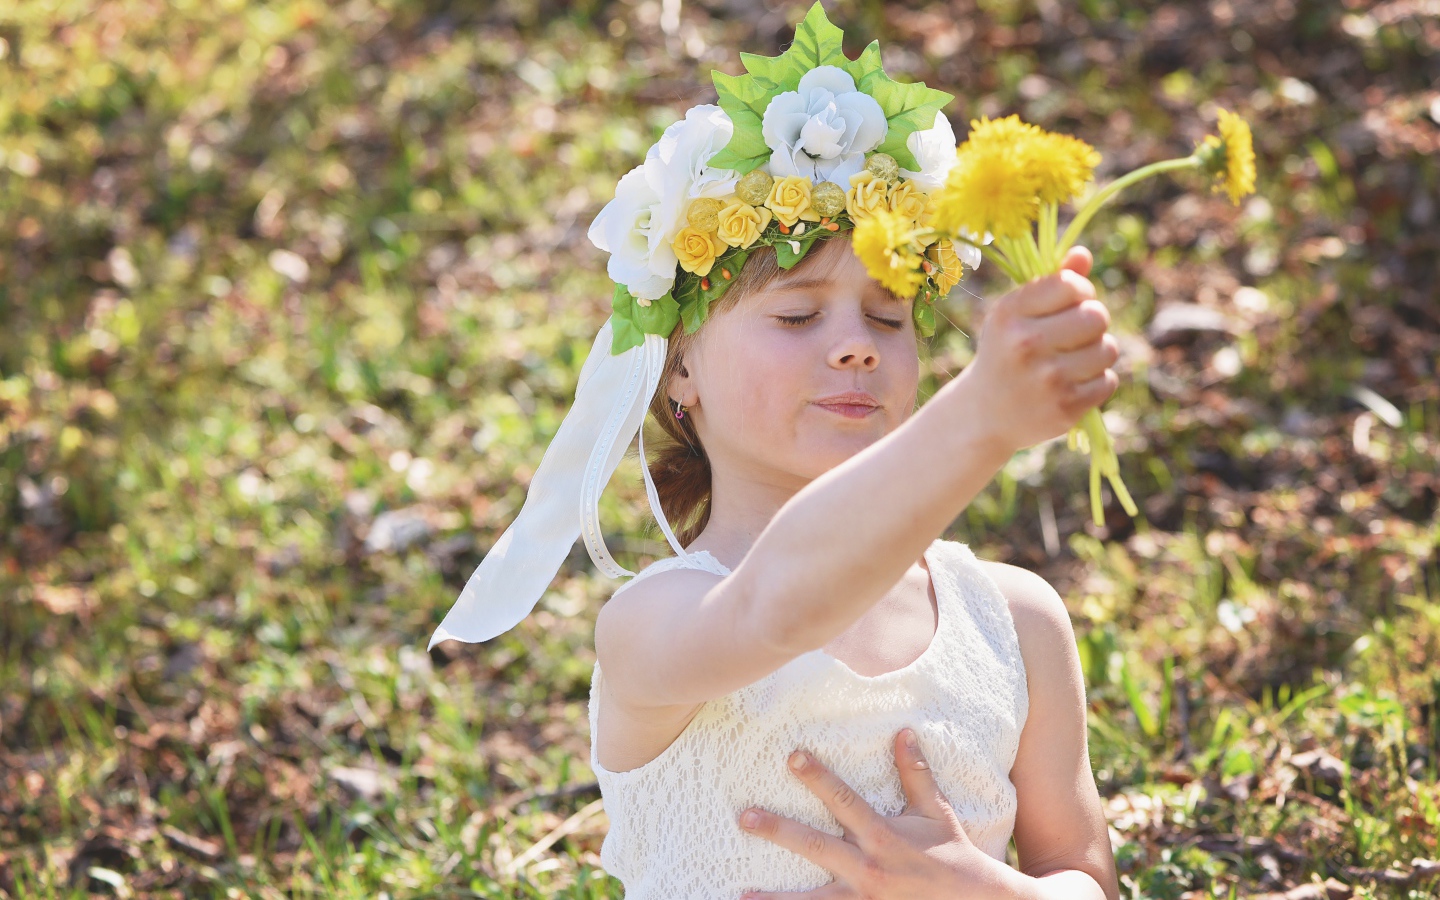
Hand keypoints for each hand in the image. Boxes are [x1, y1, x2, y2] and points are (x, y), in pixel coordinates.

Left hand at [735, 728, 1015, 898]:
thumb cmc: (953, 857)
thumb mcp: (936, 814)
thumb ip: (916, 775)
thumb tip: (903, 731)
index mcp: (883, 836)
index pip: (844, 800)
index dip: (818, 777)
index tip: (792, 756)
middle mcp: (869, 869)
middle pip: (815, 847)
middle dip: (778, 831)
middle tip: (744, 817)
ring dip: (774, 898)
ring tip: (741, 894)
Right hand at [957, 245, 1118, 451]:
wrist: (984, 415)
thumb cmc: (1006, 354)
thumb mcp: (1015, 316)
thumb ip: (1051, 284)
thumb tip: (1083, 255)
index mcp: (1010, 314)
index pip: (1072, 285)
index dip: (1080, 292)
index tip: (1070, 305)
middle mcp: (1025, 344)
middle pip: (1096, 316)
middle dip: (1092, 323)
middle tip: (1075, 336)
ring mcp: (1046, 379)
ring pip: (1107, 350)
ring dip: (1097, 354)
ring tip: (1073, 362)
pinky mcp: (1064, 408)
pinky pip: (1108, 381)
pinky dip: (1096, 383)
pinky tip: (1072, 386)